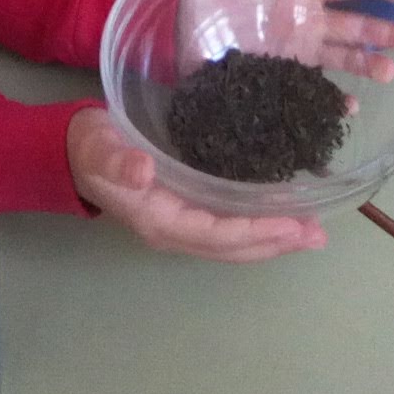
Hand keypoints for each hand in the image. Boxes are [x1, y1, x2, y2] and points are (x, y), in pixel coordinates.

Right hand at [66, 105, 323, 262]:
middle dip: (276, 243)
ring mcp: (181, 224)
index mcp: (159, 220)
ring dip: (273, 238)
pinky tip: (281, 214)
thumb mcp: (99, 148)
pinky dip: (258, 224)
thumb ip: (117, 161)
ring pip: (234, 241)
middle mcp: (175, 230)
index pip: (217, 235)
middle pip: (233, 247)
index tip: (293, 226)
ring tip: (311, 231)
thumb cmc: (90, 147)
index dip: (257, 233)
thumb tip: (142, 171)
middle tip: (318, 235)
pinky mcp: (186, 210)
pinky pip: (229, 226)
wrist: (75, 151)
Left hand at [176, 0, 393, 83]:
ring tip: (390, 72)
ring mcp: (294, 55)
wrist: (170, 46)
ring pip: (341, 58)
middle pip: (353, 26)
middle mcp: (302, 23)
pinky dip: (332, 101)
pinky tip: (349, 108)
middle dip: (386, 31)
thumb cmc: (197, 1)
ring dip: (368, 64)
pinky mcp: (280, 81)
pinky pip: (313, 91)